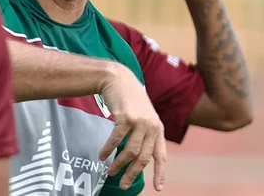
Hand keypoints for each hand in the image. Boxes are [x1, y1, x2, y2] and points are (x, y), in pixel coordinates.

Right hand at [98, 63, 166, 191]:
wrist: (119, 78)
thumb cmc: (129, 99)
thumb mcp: (144, 115)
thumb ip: (145, 133)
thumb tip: (139, 156)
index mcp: (158, 129)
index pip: (161, 155)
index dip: (160, 173)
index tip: (158, 189)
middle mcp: (152, 126)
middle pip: (143, 158)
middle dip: (132, 174)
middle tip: (123, 185)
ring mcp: (140, 122)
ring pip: (130, 152)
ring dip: (119, 164)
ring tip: (110, 171)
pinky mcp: (126, 118)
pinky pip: (116, 140)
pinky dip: (108, 150)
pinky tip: (102, 155)